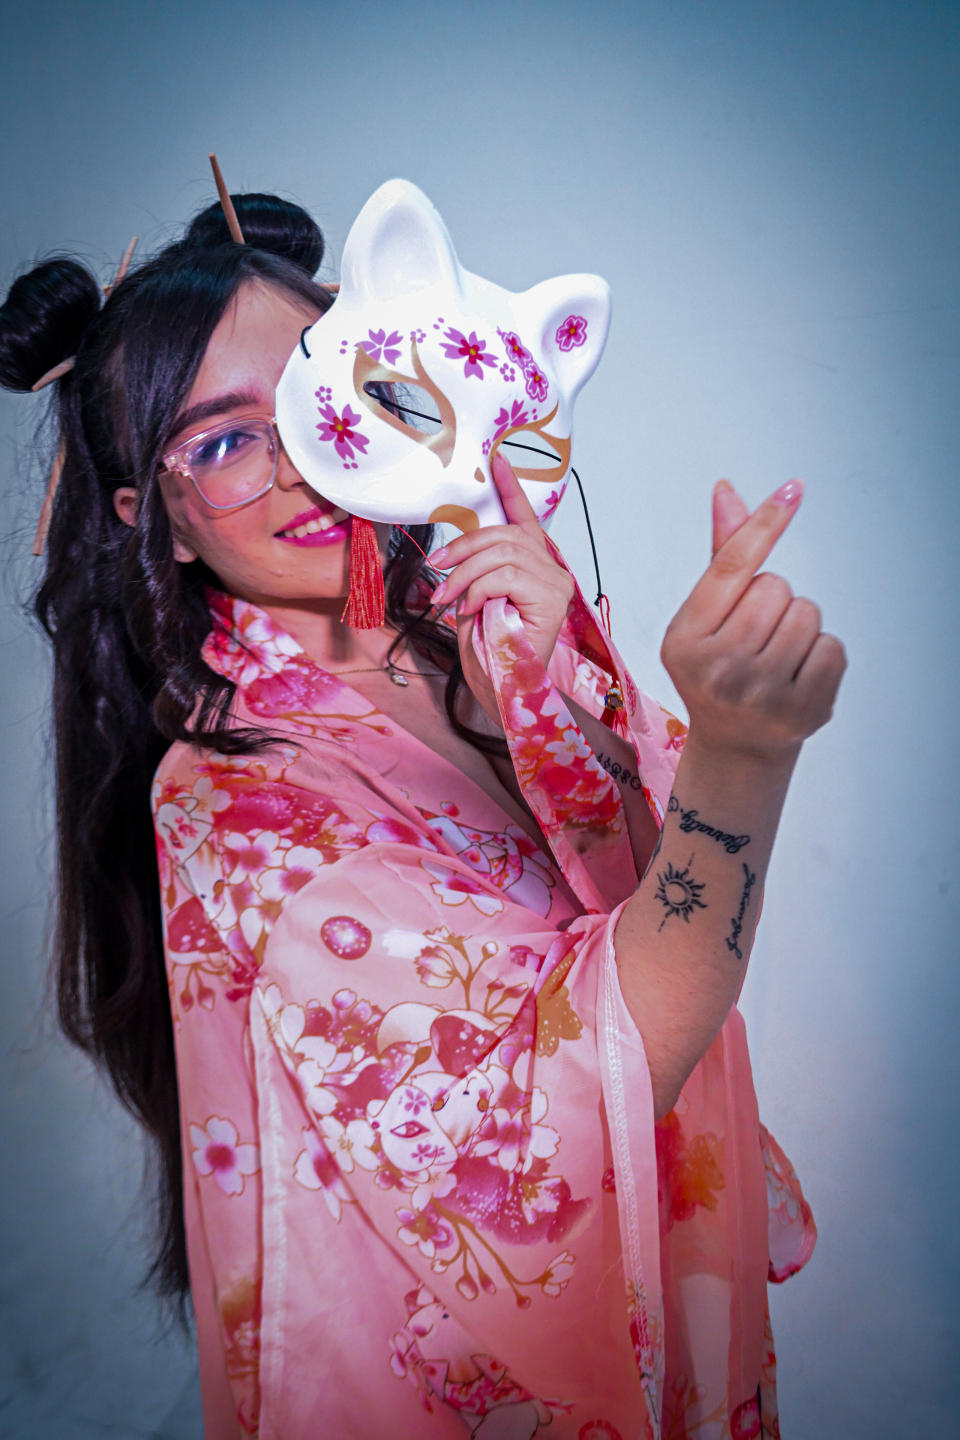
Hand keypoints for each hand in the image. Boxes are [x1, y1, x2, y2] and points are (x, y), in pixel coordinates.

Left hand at [427, 453, 574, 717]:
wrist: (499, 687)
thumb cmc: (489, 648)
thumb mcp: (473, 598)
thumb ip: (476, 569)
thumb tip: (453, 550)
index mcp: (533, 564)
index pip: (524, 518)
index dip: (510, 488)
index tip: (496, 460)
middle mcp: (551, 569)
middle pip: (505, 535)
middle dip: (463, 549)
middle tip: (437, 573)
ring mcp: (556, 583)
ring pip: (503, 553)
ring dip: (465, 574)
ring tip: (448, 599)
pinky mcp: (553, 599)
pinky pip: (507, 575)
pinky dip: (479, 588)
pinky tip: (469, 609)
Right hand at [660, 479, 845, 760]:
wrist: (735, 745)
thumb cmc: (718, 668)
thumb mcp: (703, 617)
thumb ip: (722, 556)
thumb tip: (728, 491)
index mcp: (686, 639)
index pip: (731, 566)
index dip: (763, 524)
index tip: (792, 490)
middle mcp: (720, 668)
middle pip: (776, 587)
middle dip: (772, 600)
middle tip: (755, 635)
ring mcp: (762, 693)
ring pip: (807, 613)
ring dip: (798, 625)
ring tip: (776, 655)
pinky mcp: (803, 710)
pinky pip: (832, 647)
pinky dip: (820, 654)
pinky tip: (796, 675)